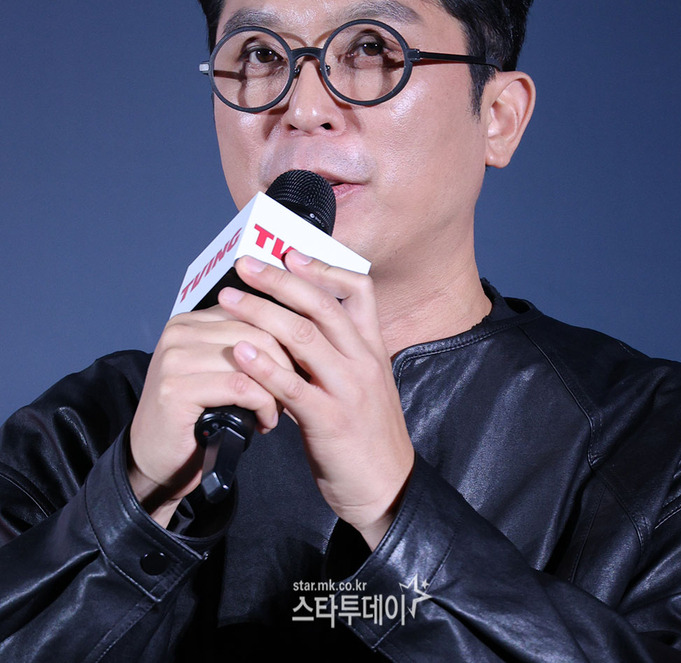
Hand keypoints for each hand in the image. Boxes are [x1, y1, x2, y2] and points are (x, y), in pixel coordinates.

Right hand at [128, 304, 293, 526]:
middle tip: (294, 392)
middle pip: (256, 333)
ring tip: (279, 409)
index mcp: (190, 321)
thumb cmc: (194, 417)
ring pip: (251, 358)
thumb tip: (294, 335)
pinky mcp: (176, 388)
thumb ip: (243, 348)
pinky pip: (240, 387)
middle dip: (285, 363)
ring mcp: (174, 358)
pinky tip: (266, 421)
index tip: (300, 367)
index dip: (284, 340)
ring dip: (277, 387)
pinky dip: (263, 404)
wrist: (154, 460)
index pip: (252, 313)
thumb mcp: (217, 372)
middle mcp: (179, 332)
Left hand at [219, 252, 414, 549]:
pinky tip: (240, 351)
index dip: (324, 268)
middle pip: (322, 305)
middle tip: (245, 265)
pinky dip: (264, 366)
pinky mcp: (332, 422)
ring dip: (262, 313)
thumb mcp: (362, 384)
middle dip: (280, 280)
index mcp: (371, 349)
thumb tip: (292, 328)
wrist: (389, 488)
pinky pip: (294, 387)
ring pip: (304, 338)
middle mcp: (364, 361)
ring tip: (229, 300)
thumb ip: (334, 355)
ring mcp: (349, 390)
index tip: (290, 254)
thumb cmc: (367, 434)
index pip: (360, 290)